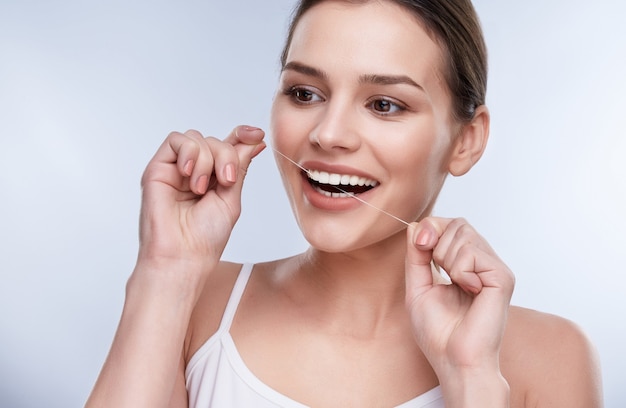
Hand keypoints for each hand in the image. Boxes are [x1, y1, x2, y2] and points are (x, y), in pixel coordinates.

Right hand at [137, 125, 264, 270]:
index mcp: (214, 178)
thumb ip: (239, 166)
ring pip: (197, 138)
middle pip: (215, 140)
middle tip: (226, 182)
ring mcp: (176, 169)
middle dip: (226, 156)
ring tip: (201, 188)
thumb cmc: (205, 237)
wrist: (183, 256)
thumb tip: (255, 140)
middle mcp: (195, 171)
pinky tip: (189, 175)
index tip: (256, 134)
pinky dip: (189, 152)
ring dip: (206, 159)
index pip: (228, 146)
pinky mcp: (158, 168)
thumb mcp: (231, 197)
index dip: (242, 135)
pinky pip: (176, 140)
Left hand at [405, 217, 513, 383]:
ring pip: (464, 234)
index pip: (452, 224)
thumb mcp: (418, 286)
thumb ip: (416, 255)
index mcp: (466, 264)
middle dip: (437, 243)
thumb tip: (417, 225)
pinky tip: (469, 292)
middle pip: (458, 223)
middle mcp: (484, 263)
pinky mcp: (502, 277)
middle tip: (439, 272)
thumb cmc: (438, 332)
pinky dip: (460, 271)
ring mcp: (495, 269)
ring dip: (446, 259)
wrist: (454, 359)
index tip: (420, 246)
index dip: (432, 227)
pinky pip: (472, 253)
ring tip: (455, 286)